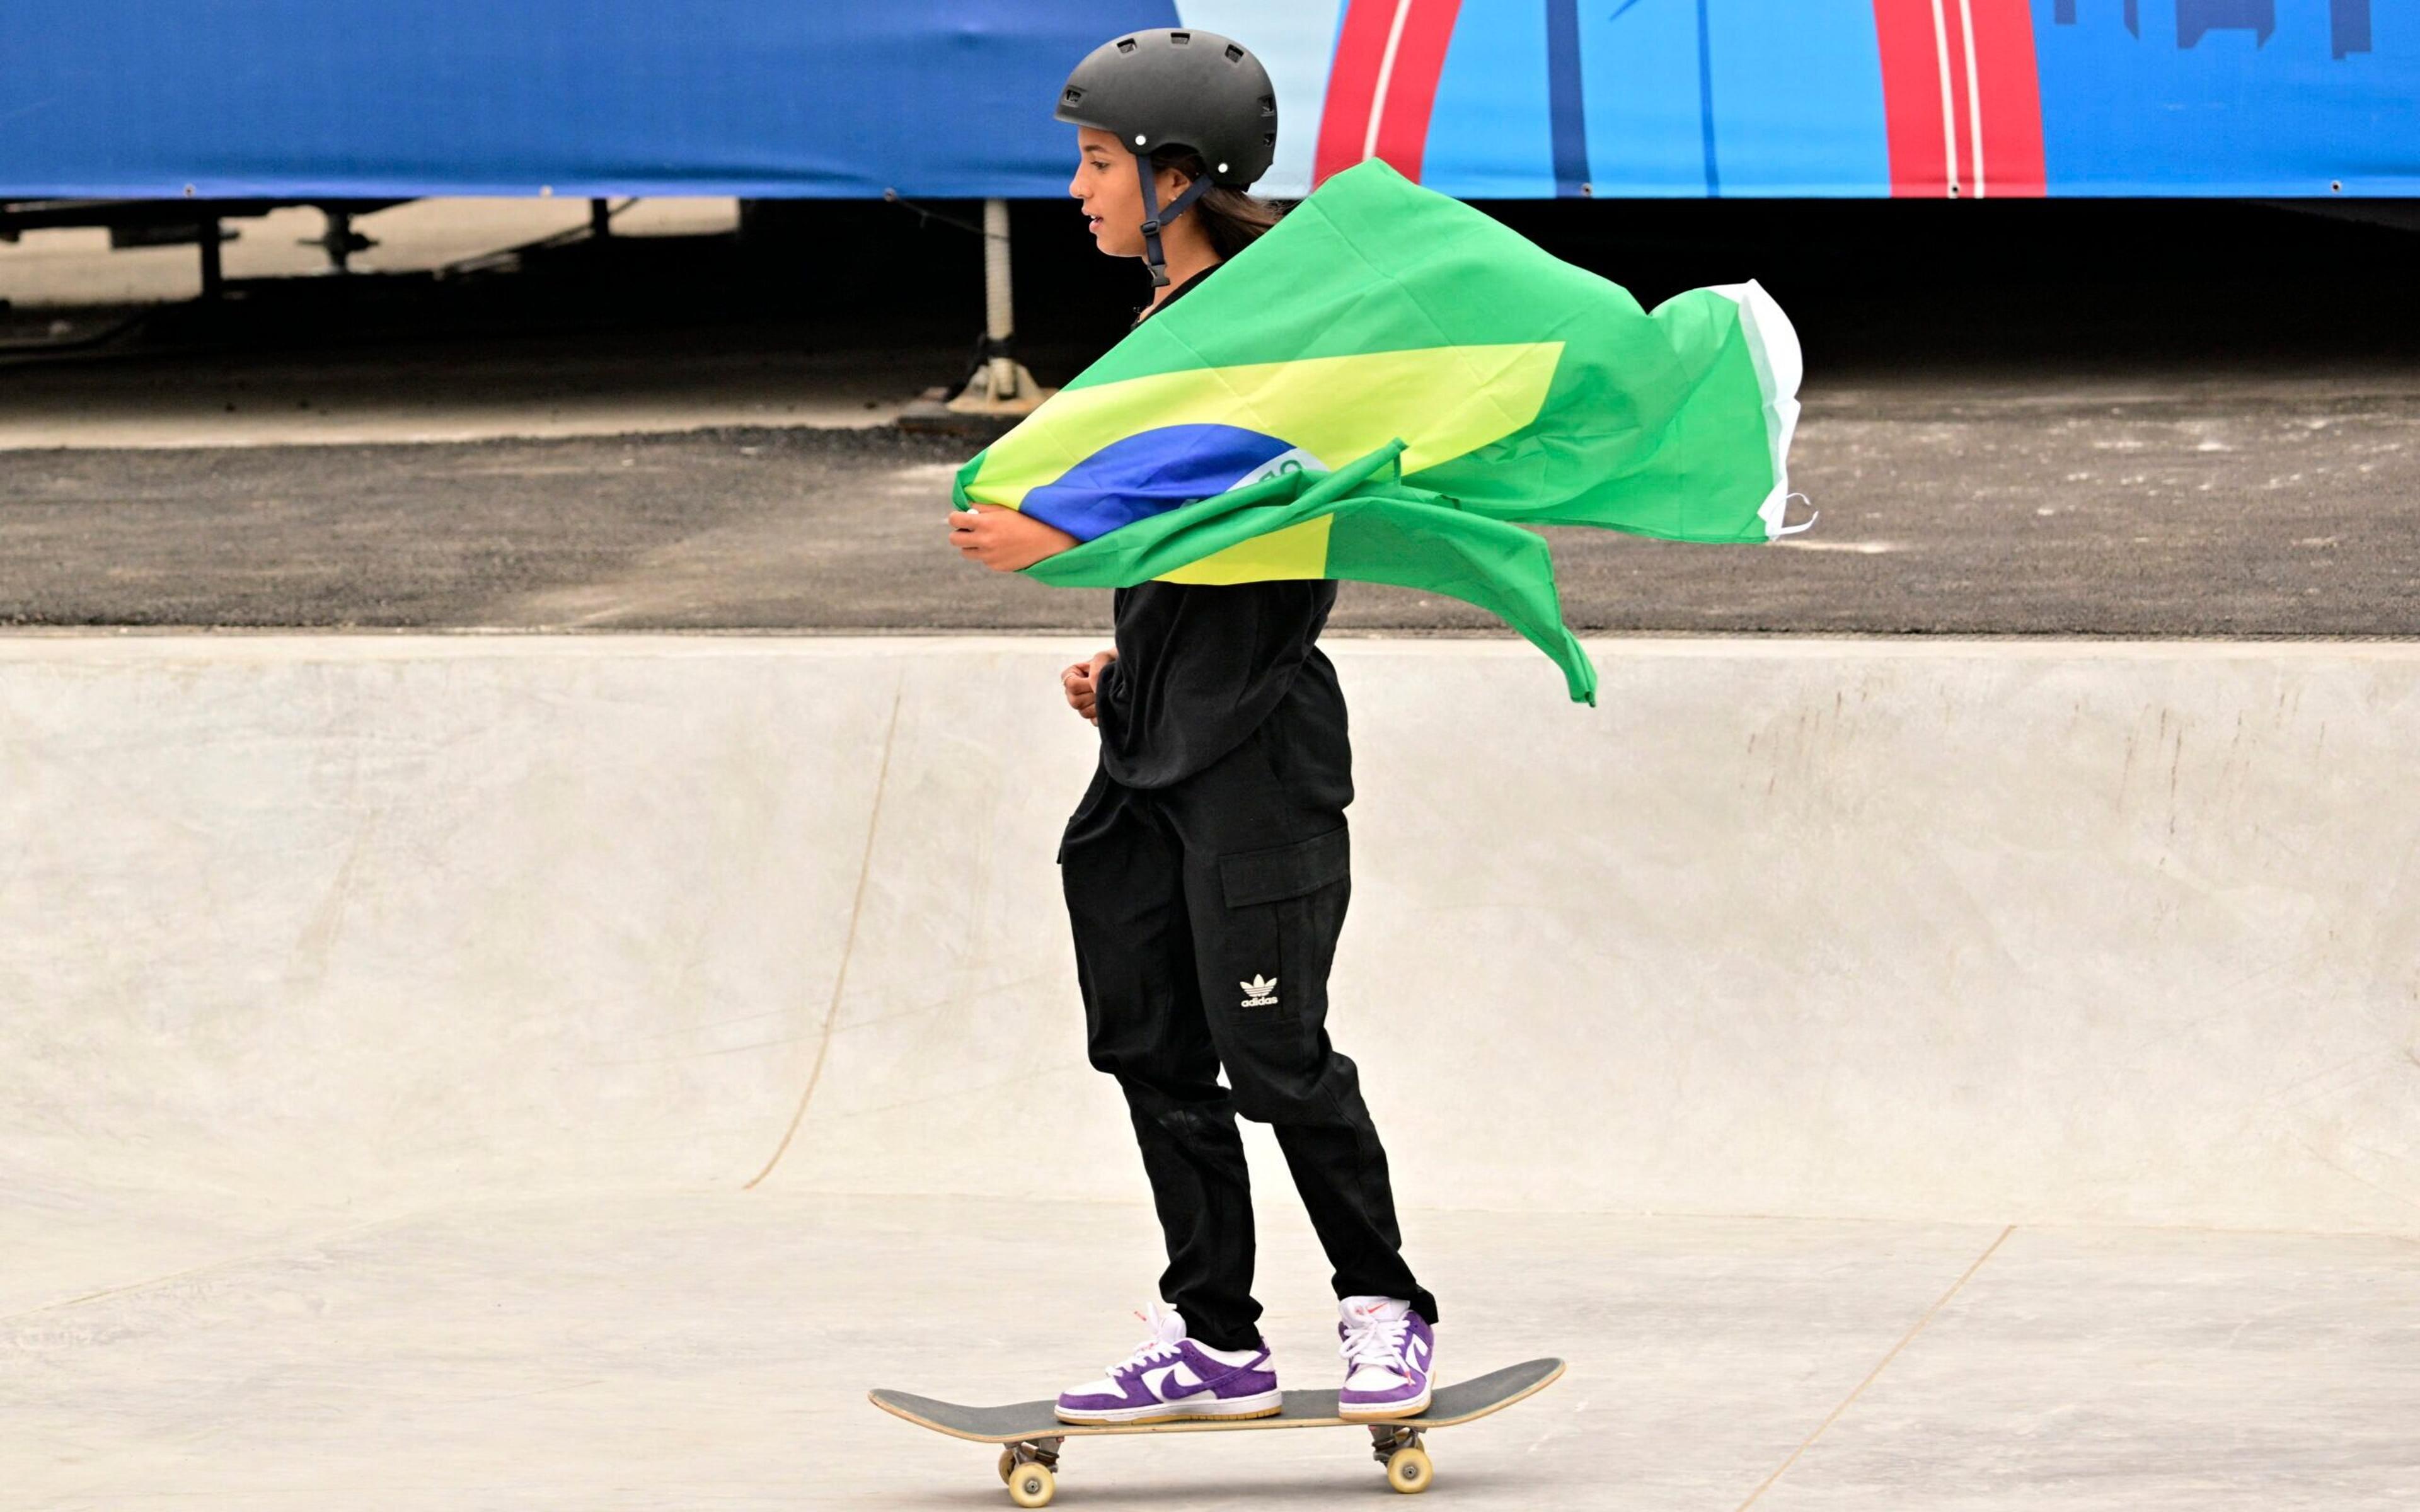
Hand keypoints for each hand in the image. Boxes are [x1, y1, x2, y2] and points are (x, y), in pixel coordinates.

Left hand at [949, 505, 1077, 571]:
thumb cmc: (1028, 519)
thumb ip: (984, 507)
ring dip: (971, 546)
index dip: (955, 517)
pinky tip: (1003, 548)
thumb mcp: (1006, 508)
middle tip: (969, 530)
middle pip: (954, 539)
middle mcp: (984, 541)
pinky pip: (984, 561)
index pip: (954, 520)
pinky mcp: (997, 567)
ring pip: (966, 553)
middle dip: (959, 533)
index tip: (961, 517)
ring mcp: (989, 557)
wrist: (1048, 540)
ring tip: (986, 539)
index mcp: (985, 523)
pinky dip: (988, 555)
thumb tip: (968, 506)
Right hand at [1061, 649, 1116, 724]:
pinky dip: (1105, 713)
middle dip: (1093, 694)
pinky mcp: (1093, 717)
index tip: (1099, 677)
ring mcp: (1082, 706)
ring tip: (1110, 694)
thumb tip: (1094, 691)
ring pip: (1084, 712)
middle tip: (1107, 687)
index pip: (1071, 685)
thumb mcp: (1104, 658)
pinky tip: (1112, 703)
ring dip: (1100, 704)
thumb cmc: (1112, 660)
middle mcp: (1072, 692)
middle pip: (1075, 701)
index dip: (1086, 683)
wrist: (1127, 670)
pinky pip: (1094, 721)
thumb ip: (1096, 671)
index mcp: (1070, 676)